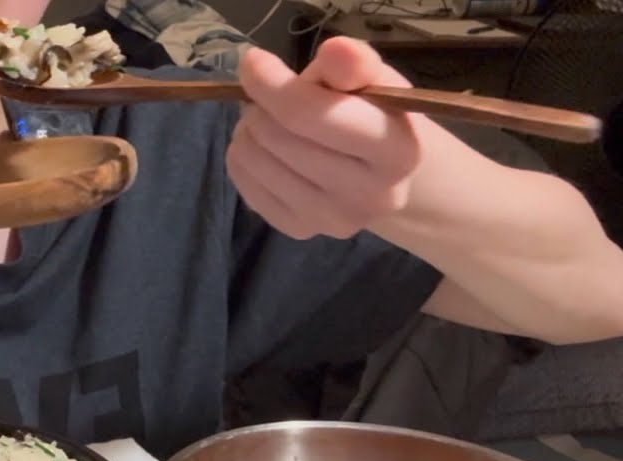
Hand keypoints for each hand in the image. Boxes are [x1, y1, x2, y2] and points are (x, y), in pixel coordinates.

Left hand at [227, 38, 423, 239]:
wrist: (380, 173)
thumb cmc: (374, 115)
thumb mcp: (373, 79)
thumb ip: (355, 64)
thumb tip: (335, 50)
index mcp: (399, 152)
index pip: (312, 116)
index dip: (272, 84)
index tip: (252, 62)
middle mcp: (371, 196)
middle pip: (279, 138)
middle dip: (261, 106)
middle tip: (267, 96)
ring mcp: (332, 220)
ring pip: (257, 160)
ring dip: (248, 130)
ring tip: (266, 120)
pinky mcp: (300, 231)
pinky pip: (245, 185)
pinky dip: (242, 158)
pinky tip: (263, 148)